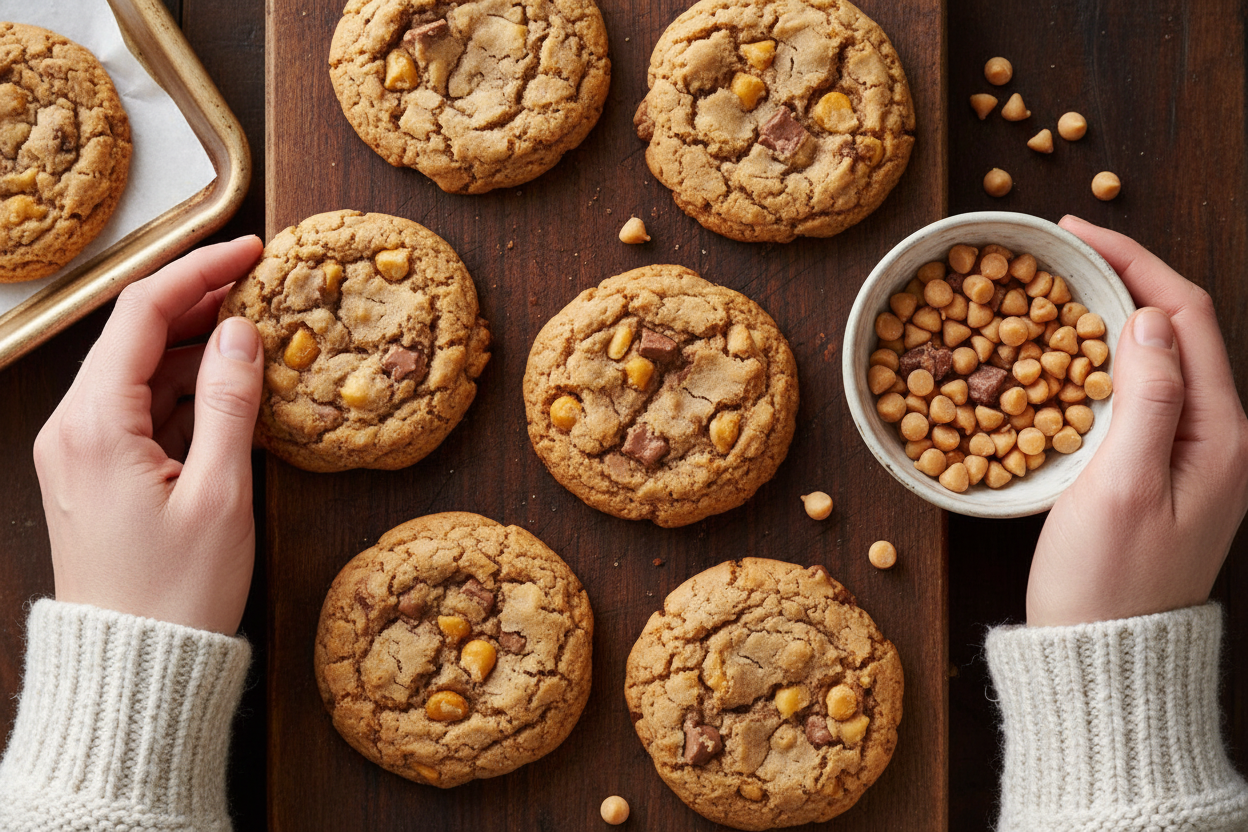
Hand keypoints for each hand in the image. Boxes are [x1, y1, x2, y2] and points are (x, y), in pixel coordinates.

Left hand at [33, 237, 264, 634]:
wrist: (134, 670)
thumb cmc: (177, 592)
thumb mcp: (220, 494)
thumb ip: (232, 403)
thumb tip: (243, 332)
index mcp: (95, 424)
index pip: (142, 314)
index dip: (199, 270)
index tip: (251, 252)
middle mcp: (74, 428)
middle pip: (135, 336)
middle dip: (199, 302)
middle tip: (261, 285)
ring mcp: (81, 451)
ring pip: (141, 373)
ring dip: (197, 348)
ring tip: (257, 334)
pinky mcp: (97, 474)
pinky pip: (141, 411)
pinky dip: (186, 391)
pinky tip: (231, 388)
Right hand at [1026, 217, 1247, 625]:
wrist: (1102, 660)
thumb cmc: (1105, 583)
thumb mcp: (1121, 487)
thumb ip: (1146, 399)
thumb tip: (1147, 319)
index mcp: (1222, 436)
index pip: (1185, 317)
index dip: (1134, 262)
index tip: (1076, 233)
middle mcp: (1220, 439)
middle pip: (1181, 329)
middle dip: (1127, 277)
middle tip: (1064, 250)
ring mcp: (1194, 457)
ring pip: (1162, 358)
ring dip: (1117, 315)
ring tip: (1064, 288)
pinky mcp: (1162, 472)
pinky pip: (1145, 393)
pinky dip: (1108, 359)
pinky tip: (1072, 354)